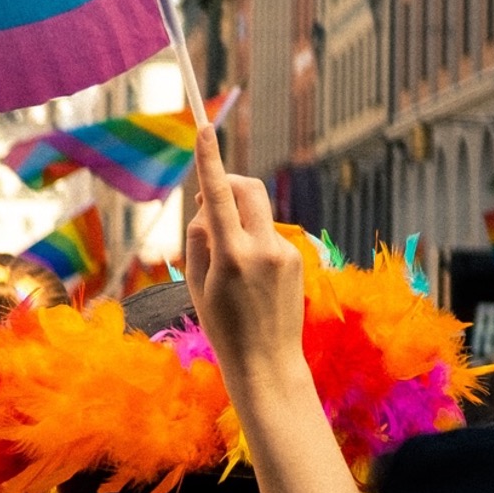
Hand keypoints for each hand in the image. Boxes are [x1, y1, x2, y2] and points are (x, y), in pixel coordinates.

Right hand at [184, 127, 303, 382]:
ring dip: (238, 218)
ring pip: (257, 212)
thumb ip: (199, 238)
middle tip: (208, 199)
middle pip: (248, 187)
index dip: (209, 159)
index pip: (218, 195)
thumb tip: (208, 204)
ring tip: (226, 261)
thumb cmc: (223, 327)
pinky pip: (268, 233)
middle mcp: (263, 248)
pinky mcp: (297, 259)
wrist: (267, 364)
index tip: (204, 128)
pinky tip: (249, 276)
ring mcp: (285, 252)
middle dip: (228, 181)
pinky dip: (252, 239)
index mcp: (233, 256)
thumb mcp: (196, 284)